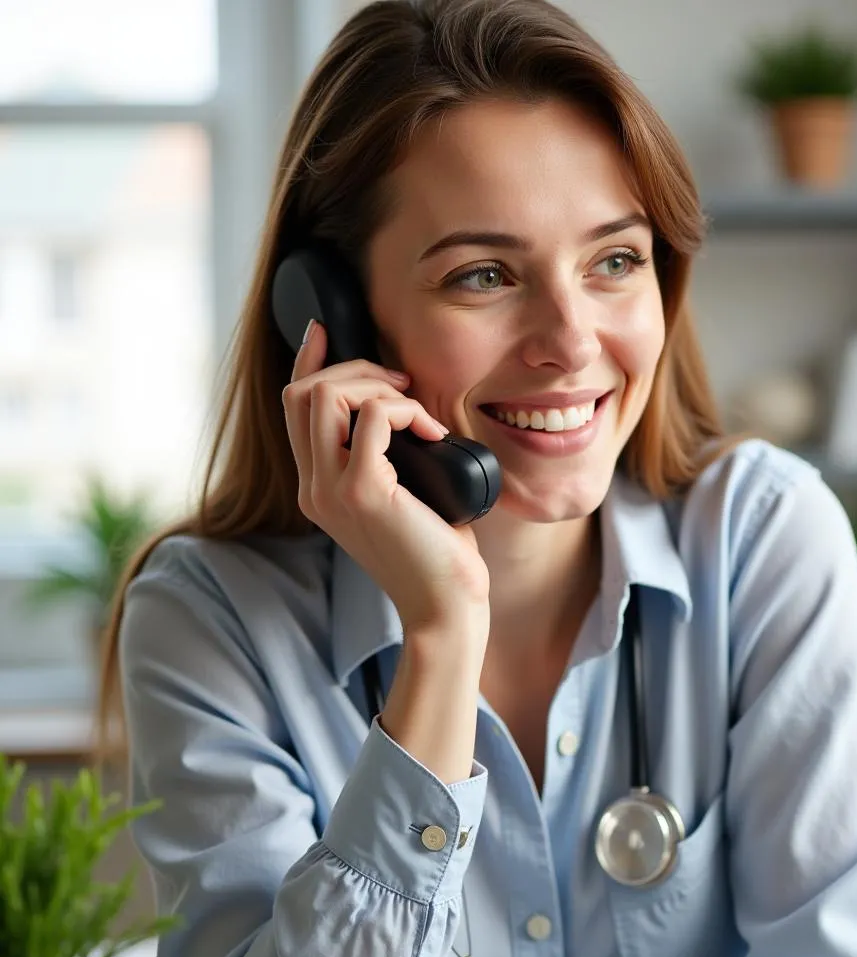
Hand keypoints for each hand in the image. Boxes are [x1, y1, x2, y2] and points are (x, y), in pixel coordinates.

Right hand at [282, 320, 490, 633]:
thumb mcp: (401, 497)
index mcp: (318, 489)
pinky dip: (408, 410)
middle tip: (402, 384)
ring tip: (417, 409)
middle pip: (303, 393)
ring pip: (326, 395)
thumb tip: (404, 410)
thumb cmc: (435, 554)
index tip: (323, 331)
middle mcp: (314, 489)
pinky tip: (434, 434)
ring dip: (377, 385)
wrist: (444, 608)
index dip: (306, 362)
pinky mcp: (363, 492)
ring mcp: (332, 491)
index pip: (294, 409)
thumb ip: (385, 459)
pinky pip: (376, 416)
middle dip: (354, 369)